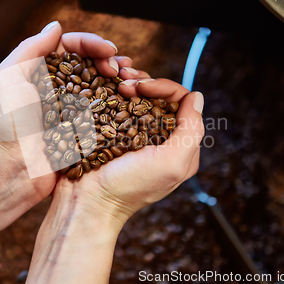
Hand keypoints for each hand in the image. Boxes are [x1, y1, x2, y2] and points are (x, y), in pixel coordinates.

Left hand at [0, 21, 125, 208]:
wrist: (14, 169)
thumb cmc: (7, 124)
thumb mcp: (7, 77)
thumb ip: (30, 48)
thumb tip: (56, 26)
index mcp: (41, 73)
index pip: (71, 48)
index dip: (91, 43)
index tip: (108, 50)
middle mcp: (59, 88)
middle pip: (90, 64)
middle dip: (109, 60)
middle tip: (120, 67)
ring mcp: (73, 109)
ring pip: (102, 85)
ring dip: (118, 78)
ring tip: (130, 79)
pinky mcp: (85, 130)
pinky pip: (106, 112)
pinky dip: (120, 102)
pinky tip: (131, 99)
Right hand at [50, 72, 204, 221]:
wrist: (87, 201)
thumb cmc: (129, 187)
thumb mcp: (171, 163)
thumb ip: (191, 130)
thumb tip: (196, 95)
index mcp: (180, 146)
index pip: (182, 103)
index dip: (164, 88)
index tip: (143, 87)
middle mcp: (159, 138)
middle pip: (159, 97)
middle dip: (144, 82)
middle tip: (124, 81)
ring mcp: (134, 135)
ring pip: (138, 98)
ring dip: (128, 84)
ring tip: (115, 81)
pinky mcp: (112, 133)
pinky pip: (117, 106)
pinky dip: (112, 93)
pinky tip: (105, 88)